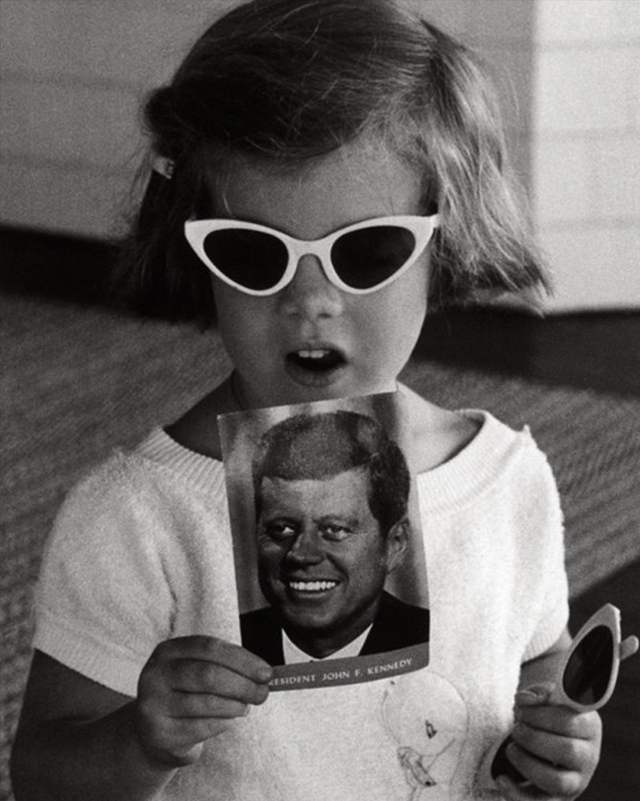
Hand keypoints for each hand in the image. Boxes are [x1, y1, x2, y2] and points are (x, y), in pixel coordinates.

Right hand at [134, 636, 272, 768]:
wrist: (155, 734)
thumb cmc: (187, 695)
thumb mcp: (198, 671)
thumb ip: (226, 667)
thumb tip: (264, 674)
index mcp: (168, 651)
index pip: (209, 647)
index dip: (241, 659)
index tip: (266, 672)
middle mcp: (155, 674)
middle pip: (208, 674)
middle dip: (242, 684)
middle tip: (263, 693)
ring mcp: (153, 704)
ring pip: (207, 703)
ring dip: (235, 705)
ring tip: (245, 706)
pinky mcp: (159, 733)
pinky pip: (202, 727)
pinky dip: (223, 723)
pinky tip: (228, 719)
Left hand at [495, 683, 601, 799]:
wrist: (549, 739)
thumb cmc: (547, 715)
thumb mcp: (547, 699)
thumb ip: (538, 693)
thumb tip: (526, 699)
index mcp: (588, 727)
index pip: (569, 721)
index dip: (539, 715)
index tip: (520, 710)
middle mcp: (588, 756)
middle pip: (567, 751)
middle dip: (533, 738)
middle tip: (516, 729)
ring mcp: (576, 781)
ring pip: (558, 781)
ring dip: (527, 764)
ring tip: (511, 749)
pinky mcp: (558, 799)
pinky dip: (517, 794)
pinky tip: (501, 779)